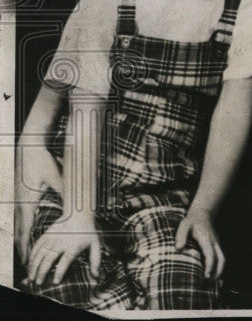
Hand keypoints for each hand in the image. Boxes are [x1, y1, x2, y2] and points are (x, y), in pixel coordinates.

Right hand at [15, 146, 63, 262]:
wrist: (29, 147)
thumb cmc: (43, 161)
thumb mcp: (56, 176)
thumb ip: (64, 190)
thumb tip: (74, 203)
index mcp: (27, 203)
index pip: (25, 232)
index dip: (26, 247)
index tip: (28, 261)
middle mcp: (20, 204)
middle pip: (19, 232)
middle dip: (22, 248)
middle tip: (26, 264)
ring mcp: (18, 200)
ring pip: (17, 225)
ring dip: (21, 239)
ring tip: (25, 253)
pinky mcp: (19, 196)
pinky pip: (20, 217)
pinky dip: (21, 228)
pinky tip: (25, 232)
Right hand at [27, 212, 100, 286]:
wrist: (78, 214)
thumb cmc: (87, 232)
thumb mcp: (95, 244)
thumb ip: (95, 260)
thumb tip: (96, 276)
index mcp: (74, 246)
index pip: (65, 261)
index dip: (59, 272)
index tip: (55, 282)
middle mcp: (61, 242)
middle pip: (49, 259)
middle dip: (42, 272)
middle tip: (39, 283)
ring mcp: (52, 238)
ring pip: (40, 254)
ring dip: (34, 266)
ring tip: (31, 278)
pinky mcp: (46, 235)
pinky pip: (36, 247)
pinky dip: (31, 256)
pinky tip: (29, 265)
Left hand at [175, 206, 223, 278]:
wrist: (203, 213)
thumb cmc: (192, 221)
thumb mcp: (184, 225)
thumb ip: (181, 235)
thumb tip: (179, 248)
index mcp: (207, 239)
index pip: (211, 255)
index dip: (210, 266)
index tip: (206, 276)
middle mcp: (214, 243)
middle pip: (222, 259)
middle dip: (217, 272)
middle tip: (209, 283)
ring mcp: (217, 244)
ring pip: (223, 259)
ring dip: (219, 271)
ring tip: (211, 282)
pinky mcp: (216, 246)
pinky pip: (220, 258)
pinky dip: (218, 267)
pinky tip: (211, 274)